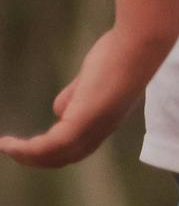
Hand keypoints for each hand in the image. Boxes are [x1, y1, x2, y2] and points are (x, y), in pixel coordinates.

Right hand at [0, 28, 164, 169]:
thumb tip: (58, 110)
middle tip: (11, 152)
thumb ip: (75, 96)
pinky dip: (29, 148)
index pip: (74, 148)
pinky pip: (52, 144)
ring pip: (56, 155)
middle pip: (64, 157)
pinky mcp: (85, 119)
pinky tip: (11, 143)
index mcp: (102, 123)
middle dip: (35, 158)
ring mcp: (94, 127)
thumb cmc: (118, 57)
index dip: (50, 151)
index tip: (27, 148)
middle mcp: (100, 131)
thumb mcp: (91, 81)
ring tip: (5, 148)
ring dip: (27, 155)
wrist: (137, 47)